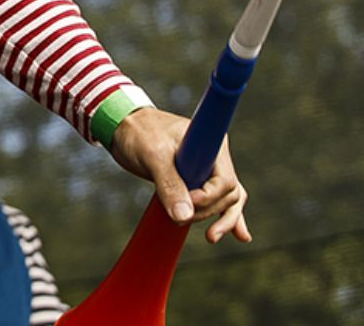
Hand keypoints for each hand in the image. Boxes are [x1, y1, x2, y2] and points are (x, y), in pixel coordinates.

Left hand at [109, 106, 251, 244]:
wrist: (124, 126)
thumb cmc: (139, 133)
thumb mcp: (152, 155)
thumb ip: (168, 183)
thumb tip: (183, 217)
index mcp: (210, 144)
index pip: (224, 179)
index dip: (210, 197)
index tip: (189, 202)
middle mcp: (215, 156)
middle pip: (228, 193)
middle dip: (209, 211)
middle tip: (179, 219)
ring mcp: (208, 169)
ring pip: (228, 200)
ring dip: (223, 220)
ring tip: (211, 237)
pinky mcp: (198, 179)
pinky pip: (219, 200)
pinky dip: (227, 217)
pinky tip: (239, 235)